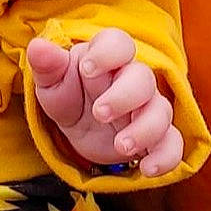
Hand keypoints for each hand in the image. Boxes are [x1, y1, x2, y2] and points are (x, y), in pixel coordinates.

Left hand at [26, 29, 182, 176]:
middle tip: (99, 113)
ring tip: (120, 145)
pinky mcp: (156, 136)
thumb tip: (38, 47)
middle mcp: (132, 80)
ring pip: (161, 111)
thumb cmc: (68, 95)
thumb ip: (47, 65)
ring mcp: (147, 107)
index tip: (87, 69)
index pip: (119, 42)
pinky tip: (147, 167)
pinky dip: (165, 156)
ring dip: (144, 129)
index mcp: (107, 59)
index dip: (108, 53)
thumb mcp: (52, 82)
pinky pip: (172, 143)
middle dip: (123, 96)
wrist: (79, 129)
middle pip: (143, 78)